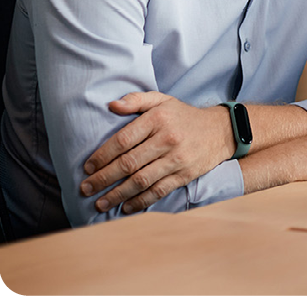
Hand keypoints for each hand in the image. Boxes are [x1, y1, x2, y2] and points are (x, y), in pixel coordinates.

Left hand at [80, 91, 232, 214]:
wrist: (220, 130)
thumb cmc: (183, 116)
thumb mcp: (162, 100)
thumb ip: (136, 100)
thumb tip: (111, 105)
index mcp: (158, 118)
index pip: (123, 139)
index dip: (102, 155)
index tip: (87, 167)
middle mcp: (167, 139)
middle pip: (129, 163)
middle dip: (103, 178)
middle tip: (85, 189)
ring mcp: (177, 158)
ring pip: (141, 180)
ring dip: (118, 194)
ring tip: (100, 203)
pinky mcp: (185, 174)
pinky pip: (159, 191)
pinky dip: (140, 201)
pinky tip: (126, 207)